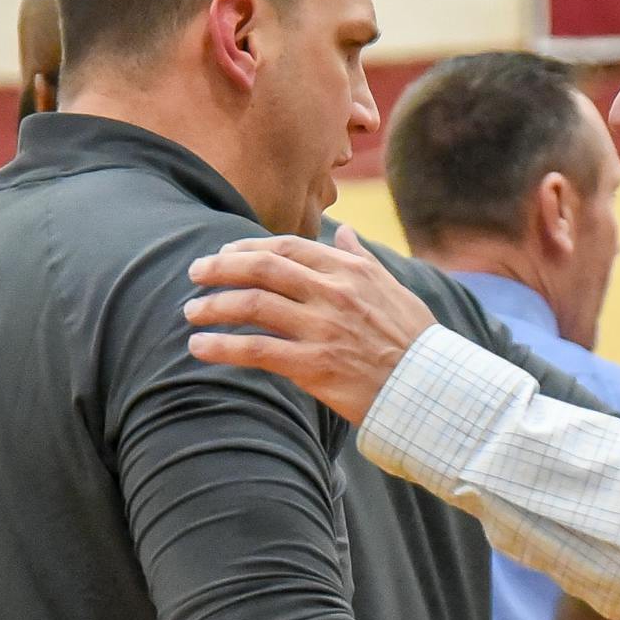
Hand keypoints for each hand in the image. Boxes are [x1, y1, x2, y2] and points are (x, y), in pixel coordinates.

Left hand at [184, 226, 435, 423]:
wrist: (428, 387)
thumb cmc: (413, 340)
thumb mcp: (393, 288)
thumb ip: (362, 259)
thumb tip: (345, 231)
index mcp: (350, 270)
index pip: (287, 247)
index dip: (248, 248)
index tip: (225, 255)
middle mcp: (333, 293)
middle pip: (262, 268)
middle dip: (220, 268)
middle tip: (195, 273)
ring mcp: (322, 328)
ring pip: (252, 306)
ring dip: (214, 306)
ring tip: (191, 312)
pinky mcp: (314, 365)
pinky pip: (256, 350)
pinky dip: (222, 346)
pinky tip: (199, 347)